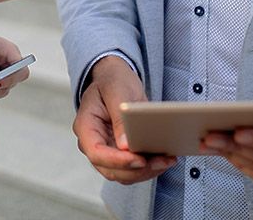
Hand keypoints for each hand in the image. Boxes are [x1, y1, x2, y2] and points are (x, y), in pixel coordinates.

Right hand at [73, 56, 175, 183]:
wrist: (114, 78)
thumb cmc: (112, 80)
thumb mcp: (116, 90)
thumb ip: (119, 117)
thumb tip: (125, 146)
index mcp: (85, 126)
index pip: (96, 152)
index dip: (117, 161)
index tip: (139, 159)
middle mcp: (93, 143)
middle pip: (110, 169)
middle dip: (137, 170)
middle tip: (160, 161)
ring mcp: (106, 150)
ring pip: (123, 174)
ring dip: (146, 172)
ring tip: (167, 160)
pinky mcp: (121, 153)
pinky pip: (133, 168)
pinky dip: (149, 167)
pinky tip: (165, 158)